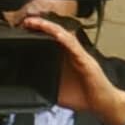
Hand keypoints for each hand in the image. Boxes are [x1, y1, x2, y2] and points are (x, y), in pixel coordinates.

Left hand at [16, 0, 124, 124]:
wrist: (102, 104)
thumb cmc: (82, 96)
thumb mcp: (55, 90)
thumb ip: (42, 84)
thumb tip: (26, 85)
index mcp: (64, 59)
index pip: (49, 41)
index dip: (37, 33)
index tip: (22, 30)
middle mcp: (72, 54)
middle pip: (56, 35)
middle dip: (41, 26)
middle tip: (26, 21)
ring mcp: (80, 56)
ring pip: (64, 36)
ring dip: (50, 28)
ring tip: (37, 23)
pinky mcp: (86, 61)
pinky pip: (75, 47)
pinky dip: (65, 40)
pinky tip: (56, 35)